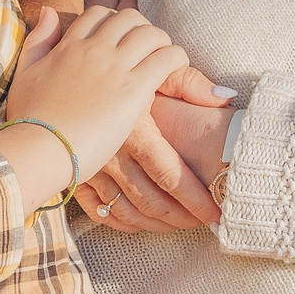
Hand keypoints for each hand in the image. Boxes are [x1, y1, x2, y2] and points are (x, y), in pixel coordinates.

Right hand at [1, 5, 188, 178]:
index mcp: (68, 46)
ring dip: (162, 42)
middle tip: (146, 49)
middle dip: (141, 28)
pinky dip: (177, 58)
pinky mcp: (133, 89)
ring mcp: (114, 67)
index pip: (99, 14)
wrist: (38, 149)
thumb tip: (49, 10)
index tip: (120, 38)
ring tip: (164, 59)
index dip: (114, 21)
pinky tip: (176, 69)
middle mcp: (94, 50)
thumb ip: (38, 40)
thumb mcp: (24, 74)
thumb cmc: (27, 120)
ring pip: (151, 34)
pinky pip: (166, 59)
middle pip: (129, 18)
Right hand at [78, 68, 234, 232]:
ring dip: (154, 224)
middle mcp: (113, 155)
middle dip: (180, 217)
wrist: (70, 76)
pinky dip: (121, 222)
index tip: (215, 215)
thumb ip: (189, 82)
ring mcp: (92, 169)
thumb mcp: (154, 68)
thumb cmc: (119, 71)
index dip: (195, 200)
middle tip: (202, 223)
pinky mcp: (76, 175)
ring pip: (126, 211)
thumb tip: (225, 99)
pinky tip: (140, 223)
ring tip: (178, 225)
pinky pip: (98, 211)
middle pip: (151, 200)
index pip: (171, 177)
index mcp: (137, 132)